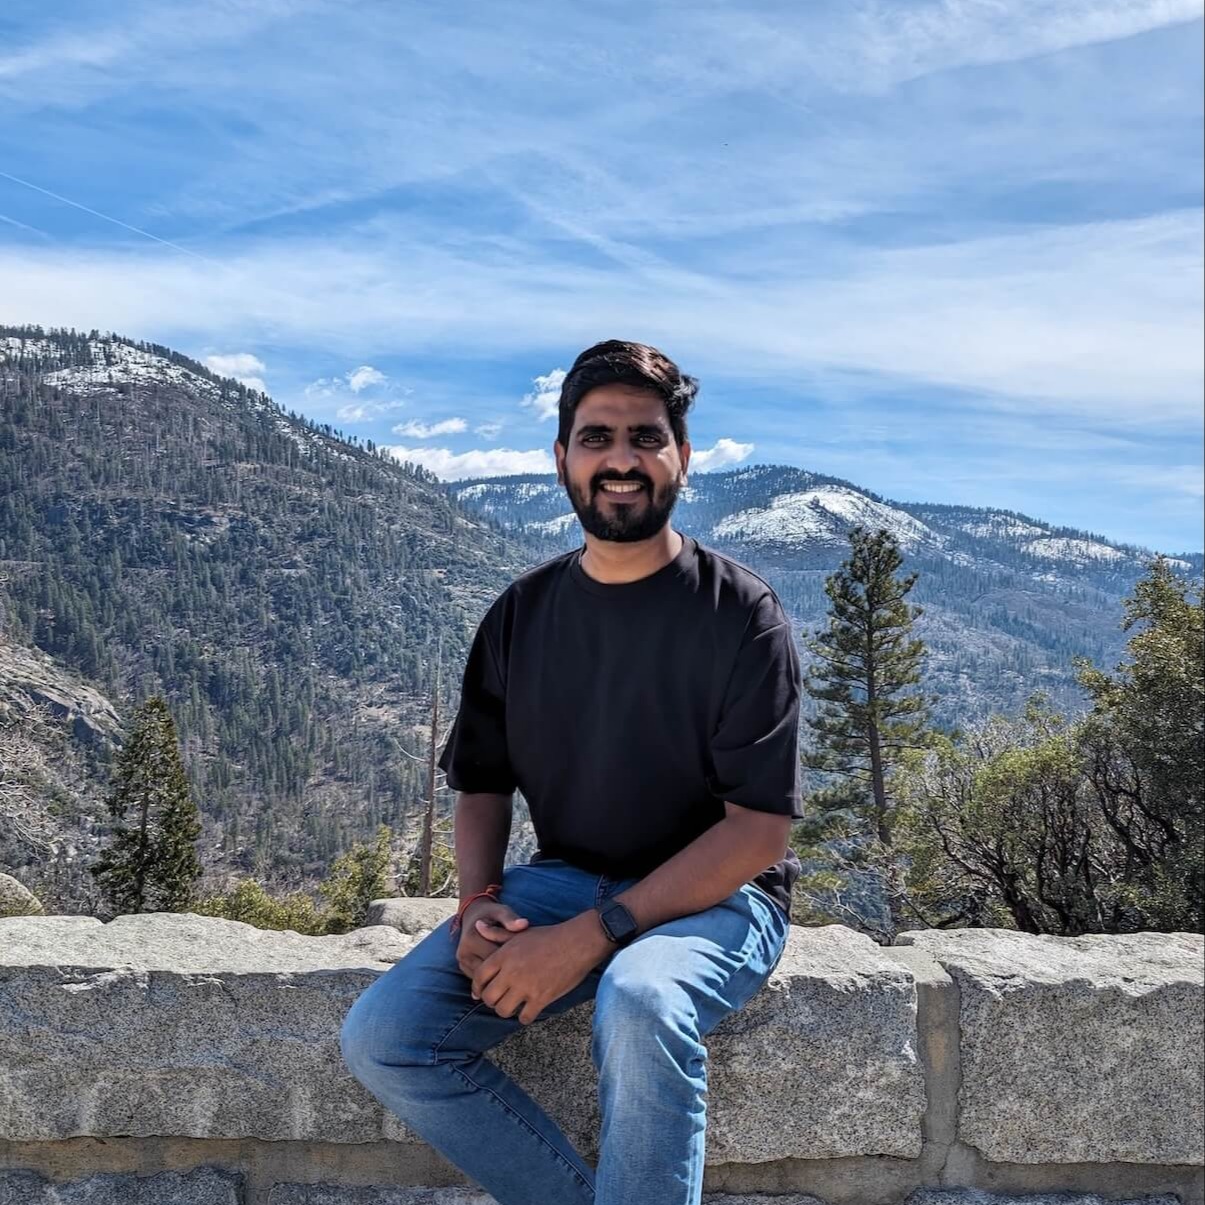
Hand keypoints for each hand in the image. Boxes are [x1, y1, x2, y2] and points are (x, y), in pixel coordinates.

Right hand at [455, 899, 528, 979]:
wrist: (473, 916)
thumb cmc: (491, 914)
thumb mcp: (500, 911)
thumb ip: (510, 918)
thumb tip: (523, 924)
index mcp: (472, 939)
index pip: (495, 956)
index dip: (512, 958)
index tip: (527, 957)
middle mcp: (464, 953)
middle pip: (489, 970)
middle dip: (507, 970)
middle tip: (525, 969)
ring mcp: (463, 963)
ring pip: (485, 979)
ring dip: (499, 977)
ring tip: (517, 973)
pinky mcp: (464, 968)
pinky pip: (481, 979)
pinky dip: (493, 978)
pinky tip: (507, 975)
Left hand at [471, 913, 611, 1025]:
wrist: (577, 942)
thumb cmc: (549, 936)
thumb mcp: (520, 933)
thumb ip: (496, 933)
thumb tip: (477, 926)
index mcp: (504, 955)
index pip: (479, 977)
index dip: (477, 987)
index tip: (481, 992)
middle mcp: (511, 972)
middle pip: (488, 997)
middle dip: (491, 1001)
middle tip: (499, 999)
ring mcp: (526, 986)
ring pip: (503, 1010)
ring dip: (506, 1010)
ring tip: (513, 1005)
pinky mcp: (541, 998)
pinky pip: (524, 1017)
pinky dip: (525, 1016)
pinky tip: (529, 1009)